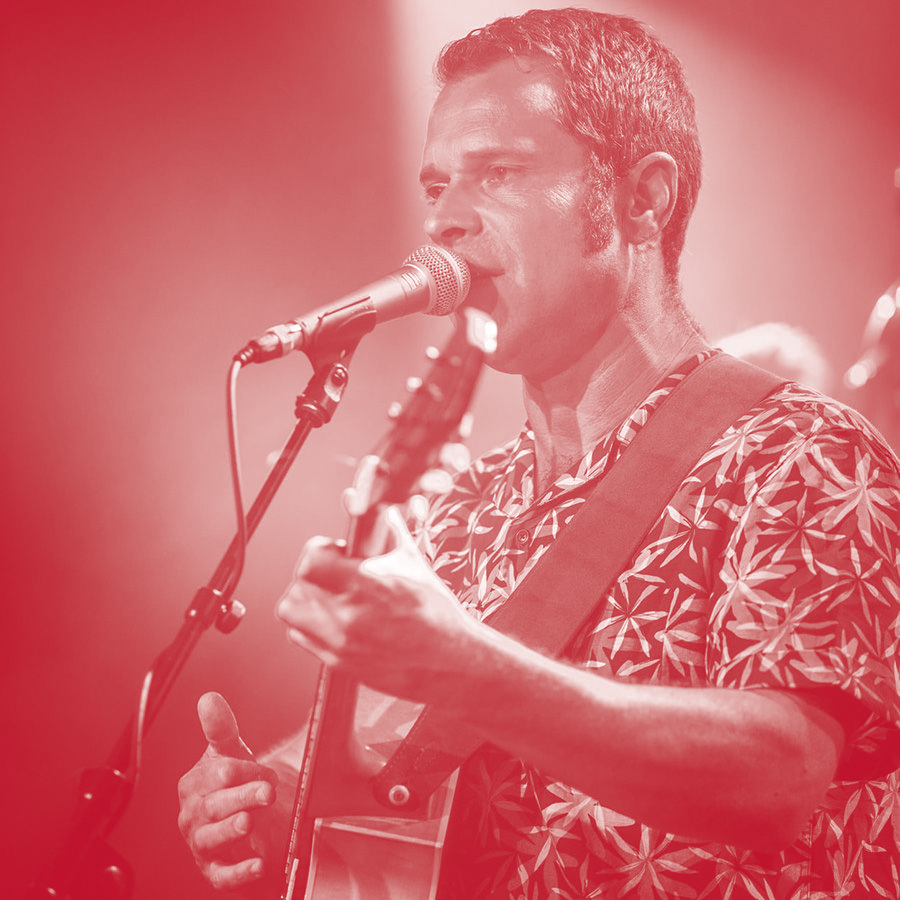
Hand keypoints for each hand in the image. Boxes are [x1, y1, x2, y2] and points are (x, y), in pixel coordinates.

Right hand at [177, 692, 279, 891]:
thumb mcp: (230, 753)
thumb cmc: (236, 784)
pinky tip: (258, 863)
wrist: (249, 820)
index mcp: (194, 784)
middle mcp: (193, 815)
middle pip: (214, 805)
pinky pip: (222, 875)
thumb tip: (208, 698)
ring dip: (232, 829)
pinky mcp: (215, 870)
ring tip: (250, 821)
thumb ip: (220, 727)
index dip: (245, 770)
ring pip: (212, 839)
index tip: (266, 770)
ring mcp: (202, 844)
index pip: (216, 774)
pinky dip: (239, 871)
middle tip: (267, 791)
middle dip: (242, 796)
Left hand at [276, 505, 477, 702]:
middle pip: (298, 586)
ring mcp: (340, 642)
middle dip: (312, 573)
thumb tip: (381, 506)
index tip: (334, 551)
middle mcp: (349, 616)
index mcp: (367, 586)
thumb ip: (389, 529)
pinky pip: (301, 636)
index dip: (319, 550)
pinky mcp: (337, 661)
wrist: (446, 659)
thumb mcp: (412, 561)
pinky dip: (309, 623)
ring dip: (305, 599)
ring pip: (292, 611)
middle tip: (332, 572)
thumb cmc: (434, 612)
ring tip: (329, 594)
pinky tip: (333, 616)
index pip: (311, 561)